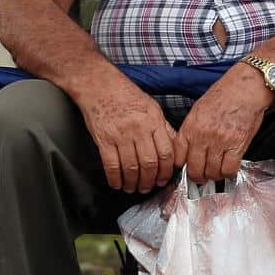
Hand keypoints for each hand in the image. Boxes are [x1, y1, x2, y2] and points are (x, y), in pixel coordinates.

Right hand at [76, 75, 180, 193]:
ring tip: (134, 188)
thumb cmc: (126, 95)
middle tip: (150, 187)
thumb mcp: (152, 107)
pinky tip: (117, 184)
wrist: (100, 86)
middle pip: (149, 163)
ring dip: (133, 183)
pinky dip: (115, 178)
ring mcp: (120, 135)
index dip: (167, 170)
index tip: (165, 178)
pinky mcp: (103, 140)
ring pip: (130, 167)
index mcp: (153, 121)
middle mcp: (138, 129)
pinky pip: (111, 165)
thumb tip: (174, 146)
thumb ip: (163, 128)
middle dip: (151, 180)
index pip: (166, 152)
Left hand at [178, 65, 271, 182]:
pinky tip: (229, 167)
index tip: (188, 167)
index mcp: (190, 127)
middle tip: (203, 176)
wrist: (246, 87)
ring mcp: (220, 142)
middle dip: (198, 177)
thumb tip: (190, 149)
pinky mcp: (237, 145)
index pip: (178, 158)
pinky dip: (228, 173)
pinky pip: (229, 169)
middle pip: (194, 170)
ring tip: (218, 171)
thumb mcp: (199, 109)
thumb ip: (192, 130)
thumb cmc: (225, 94)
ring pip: (212, 172)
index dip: (183, 167)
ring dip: (214, 176)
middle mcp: (202, 136)